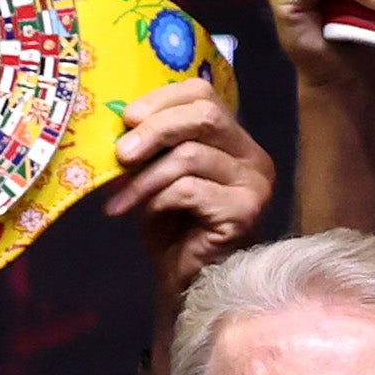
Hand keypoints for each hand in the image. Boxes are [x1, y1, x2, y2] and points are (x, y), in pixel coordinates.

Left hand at [105, 79, 273, 306]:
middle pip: (204, 115)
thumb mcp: (157, 174)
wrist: (186, 280)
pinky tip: (143, 215)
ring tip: (119, 198)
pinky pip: (191, 189)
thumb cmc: (173, 227)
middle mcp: (253, 156)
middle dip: (155, 130)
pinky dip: (158, 199)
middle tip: (121, 153)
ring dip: (146, 177)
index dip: (162, 100)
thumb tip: (120, 119)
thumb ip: (151, 144)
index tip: (127, 119)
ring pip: (192, 155)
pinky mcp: (244, 211)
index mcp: (234, 140)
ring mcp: (254, 184)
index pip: (203, 94)